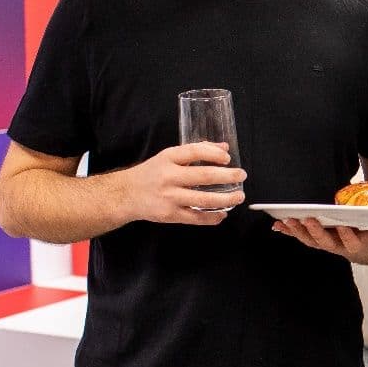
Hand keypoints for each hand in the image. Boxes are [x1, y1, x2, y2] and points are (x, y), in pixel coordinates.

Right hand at [122, 142, 245, 224]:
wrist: (126, 194)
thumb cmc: (152, 173)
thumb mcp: (169, 157)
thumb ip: (196, 151)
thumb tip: (223, 148)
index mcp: (168, 158)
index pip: (194, 152)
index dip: (214, 154)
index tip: (227, 158)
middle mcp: (169, 177)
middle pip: (203, 176)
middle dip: (227, 176)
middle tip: (241, 175)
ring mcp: (169, 197)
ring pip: (203, 200)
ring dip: (225, 199)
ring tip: (239, 196)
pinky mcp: (170, 215)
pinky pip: (196, 218)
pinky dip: (212, 217)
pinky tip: (222, 214)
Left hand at [272, 216, 367, 264]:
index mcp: (359, 246)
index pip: (352, 245)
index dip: (348, 237)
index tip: (344, 226)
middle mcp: (341, 246)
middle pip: (326, 243)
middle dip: (316, 232)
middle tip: (308, 219)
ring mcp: (328, 243)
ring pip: (311, 241)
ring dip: (298, 232)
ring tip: (288, 221)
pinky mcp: (318, 237)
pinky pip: (302, 236)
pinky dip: (289, 232)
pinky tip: (277, 225)